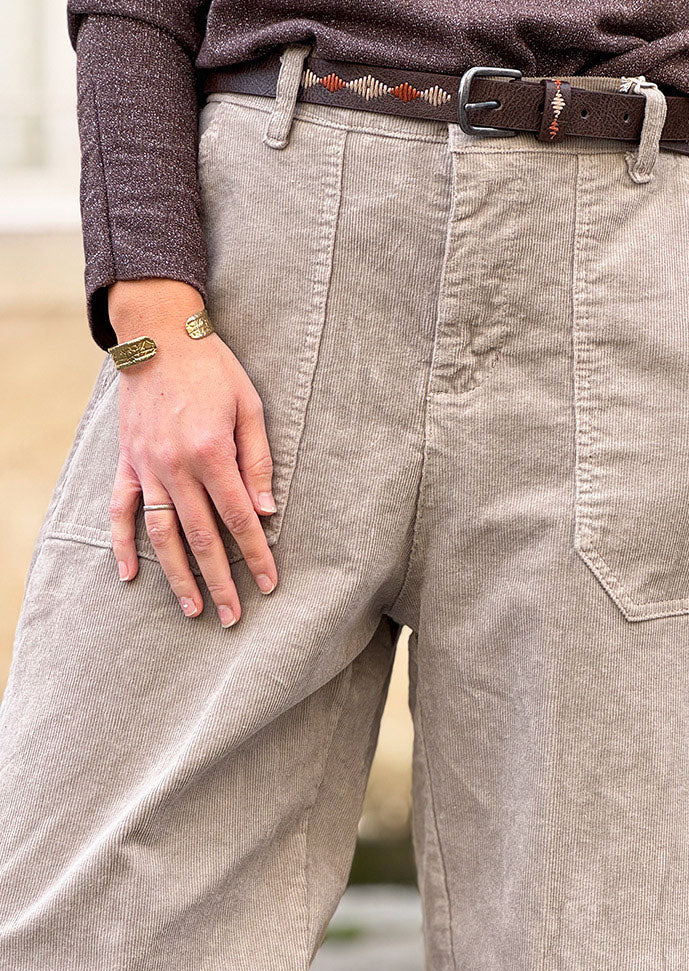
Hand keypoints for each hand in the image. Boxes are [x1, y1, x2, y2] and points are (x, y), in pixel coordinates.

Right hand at [108, 279, 277, 626]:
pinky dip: (121, 544)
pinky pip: (120, 511)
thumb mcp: (250, 407)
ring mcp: (147, 468)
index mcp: (213, 453)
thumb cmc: (213, 370)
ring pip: (162, 535)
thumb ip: (258, 461)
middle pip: (202, 537)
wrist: (159, 336)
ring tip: (192, 608)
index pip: (240, 519)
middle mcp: (177, 467)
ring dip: (176, 575)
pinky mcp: (127, 463)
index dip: (256, 555)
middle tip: (233, 617)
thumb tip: (267, 510)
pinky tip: (127, 575)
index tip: (268, 584)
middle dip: (220, 581)